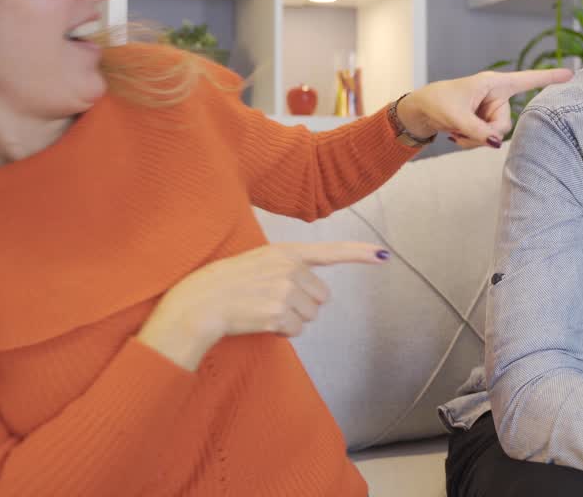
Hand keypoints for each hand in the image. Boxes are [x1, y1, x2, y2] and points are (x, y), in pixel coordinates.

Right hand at [137, 241, 387, 370]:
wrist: (197, 304)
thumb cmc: (223, 285)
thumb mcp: (257, 262)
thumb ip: (287, 268)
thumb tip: (317, 294)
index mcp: (285, 252)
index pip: (330, 251)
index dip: (360, 254)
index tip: (384, 255)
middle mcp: (289, 268)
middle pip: (320, 298)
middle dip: (301, 305)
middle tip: (268, 301)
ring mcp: (285, 290)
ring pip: (310, 316)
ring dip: (290, 320)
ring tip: (260, 310)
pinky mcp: (279, 313)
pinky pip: (295, 330)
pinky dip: (281, 332)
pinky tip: (259, 322)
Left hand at [395, 68, 572, 148]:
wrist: (420, 111)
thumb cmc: (437, 103)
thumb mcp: (456, 118)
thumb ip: (478, 131)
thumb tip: (496, 143)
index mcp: (494, 84)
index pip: (527, 80)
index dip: (550, 78)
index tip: (572, 75)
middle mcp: (496, 96)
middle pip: (505, 124)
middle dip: (484, 133)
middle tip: (461, 130)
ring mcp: (491, 110)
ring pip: (496, 135)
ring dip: (474, 139)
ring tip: (455, 130)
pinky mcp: (484, 121)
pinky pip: (487, 139)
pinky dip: (471, 141)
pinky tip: (456, 134)